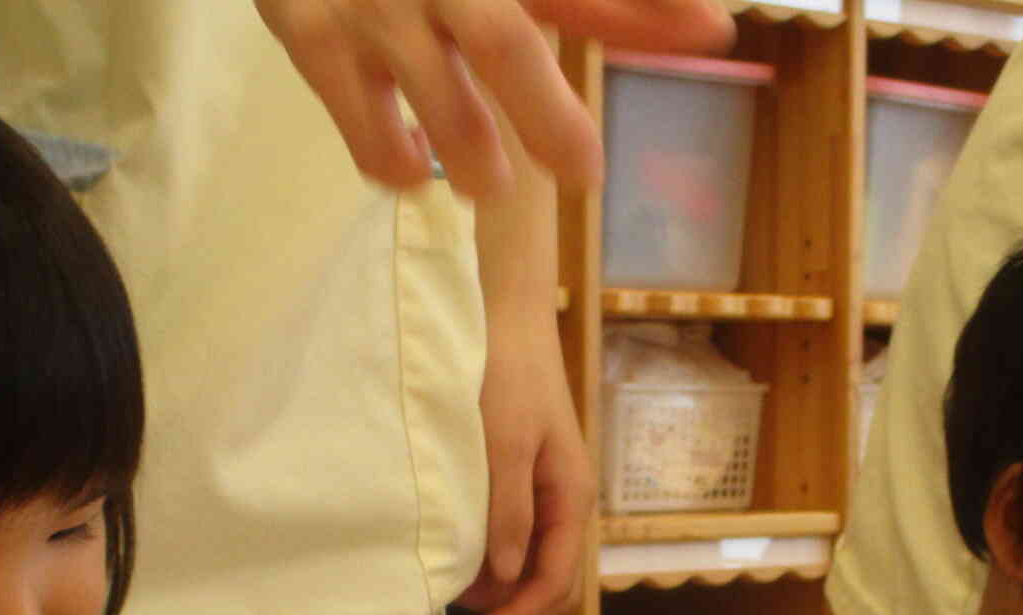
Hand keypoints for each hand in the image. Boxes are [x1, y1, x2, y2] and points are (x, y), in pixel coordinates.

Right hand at [255, 0, 735, 195]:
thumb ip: (610, 1)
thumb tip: (712, 31)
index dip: (648, 7)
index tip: (716, 34)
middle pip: (501, 40)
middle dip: (549, 112)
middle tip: (585, 174)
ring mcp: (370, 6)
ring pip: (429, 84)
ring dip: (465, 147)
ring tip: (485, 187)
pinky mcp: (306, 32)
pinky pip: (354, 111)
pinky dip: (386, 154)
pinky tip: (409, 172)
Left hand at [454, 310, 590, 614]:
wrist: (507, 319)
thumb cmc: (505, 375)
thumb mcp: (502, 444)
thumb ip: (507, 511)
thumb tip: (504, 577)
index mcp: (571, 499)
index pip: (556, 582)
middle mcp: (568, 504)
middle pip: (553, 585)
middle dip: (513, 612)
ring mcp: (550, 495)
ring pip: (536, 566)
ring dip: (502, 590)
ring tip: (454, 589)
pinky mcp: (529, 482)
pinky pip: (521, 539)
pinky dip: (495, 560)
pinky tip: (462, 555)